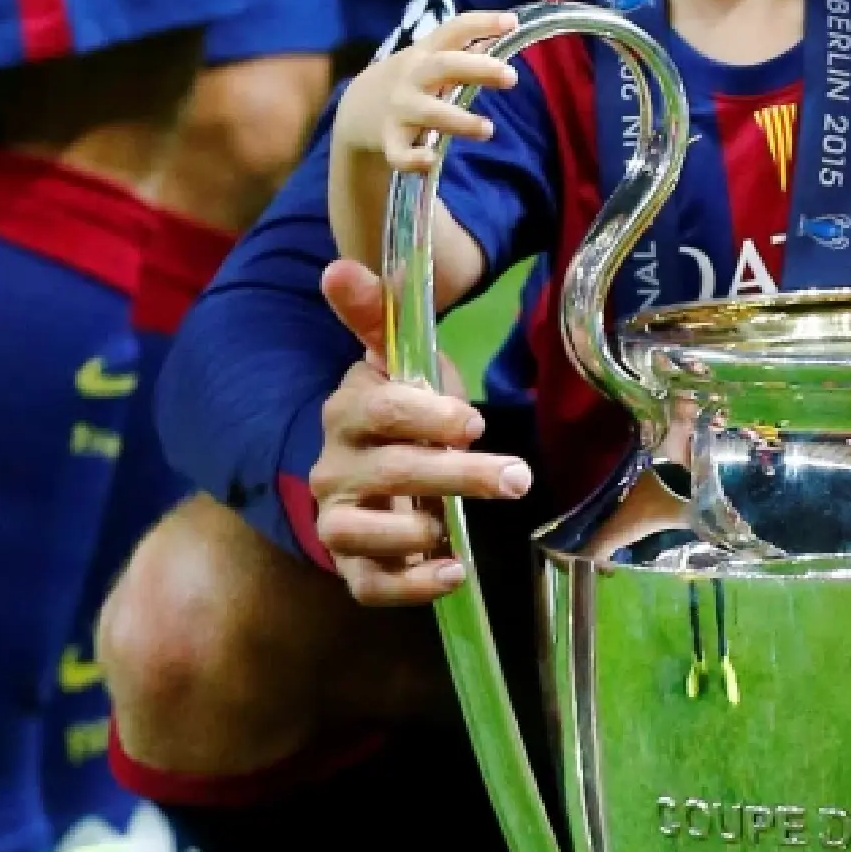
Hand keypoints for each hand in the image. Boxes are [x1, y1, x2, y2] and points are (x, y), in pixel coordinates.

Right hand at [308, 259, 531, 607]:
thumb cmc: (398, 416)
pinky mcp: (354, 566)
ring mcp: (340, 520)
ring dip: (419, 530)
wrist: (371, 475)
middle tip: (517, 476)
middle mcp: (333, 468)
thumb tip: (339, 266)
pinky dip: (410, 586)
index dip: (427, 415)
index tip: (471, 420)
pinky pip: (370, 585)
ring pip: (365, 531)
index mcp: (347, 413)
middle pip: (389, 472)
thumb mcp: (395, 361)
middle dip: (455, 475)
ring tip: (459, 529)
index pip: (379, 410)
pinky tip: (453, 573)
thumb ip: (376, 314)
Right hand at [333, 8, 518, 172]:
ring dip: (459, 121)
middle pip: (444, 67)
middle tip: (512, 76)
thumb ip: (463, 49)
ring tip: (488, 129)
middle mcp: (412, 77)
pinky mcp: (390, 141)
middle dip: (478, 69)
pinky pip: (400, 153)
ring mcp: (400, 109)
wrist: (354, 111)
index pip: (454, 30)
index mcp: (425, 53)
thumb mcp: (428, 59)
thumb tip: (508, 30)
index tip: (511, 22)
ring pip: (429, 112)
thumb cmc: (408, 81)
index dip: (482, 23)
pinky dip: (413, 159)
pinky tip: (431, 160)